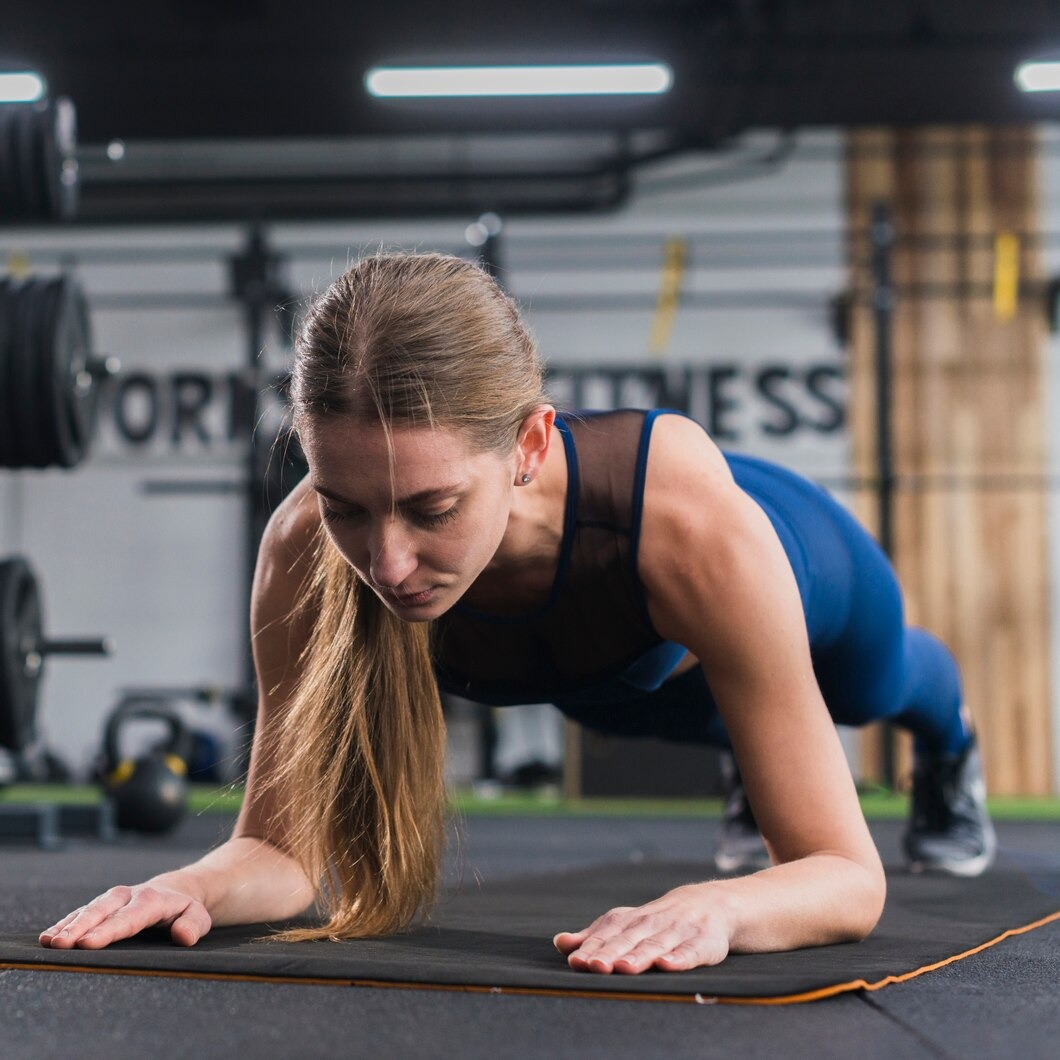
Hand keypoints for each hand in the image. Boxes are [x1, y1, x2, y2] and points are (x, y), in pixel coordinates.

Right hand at [38, 883, 211, 949]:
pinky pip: (80, 913)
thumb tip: (183, 936)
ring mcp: (111, 899)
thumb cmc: (185, 909)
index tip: (87, 943)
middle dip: (79, 928)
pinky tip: (48, 936)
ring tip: (49, 942)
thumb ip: (193, 925)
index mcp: (151, 901)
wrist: (176, 889)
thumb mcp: (198, 917)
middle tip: (60, 945)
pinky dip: (64, 923)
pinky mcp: (101, 905)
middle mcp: (127, 897)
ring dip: (67, 926)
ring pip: (87, 911)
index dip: (108, 930)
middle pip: (101, 912)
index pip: (128, 918)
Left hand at [553, 882, 730, 973]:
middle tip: (595, 966)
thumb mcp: (627, 924)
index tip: (576, 961)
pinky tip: (667, 964)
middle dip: (612, 953)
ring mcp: (678, 932)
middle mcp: (652, 923)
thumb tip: (560, 943)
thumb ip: (595, 936)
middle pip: (628, 940)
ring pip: (656, 945)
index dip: (592, 948)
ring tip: (625, 967)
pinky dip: (679, 958)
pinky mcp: (702, 943)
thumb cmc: (659, 921)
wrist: (710, 904)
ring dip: (640, 956)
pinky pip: (691, 952)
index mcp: (631, 920)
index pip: (607, 935)